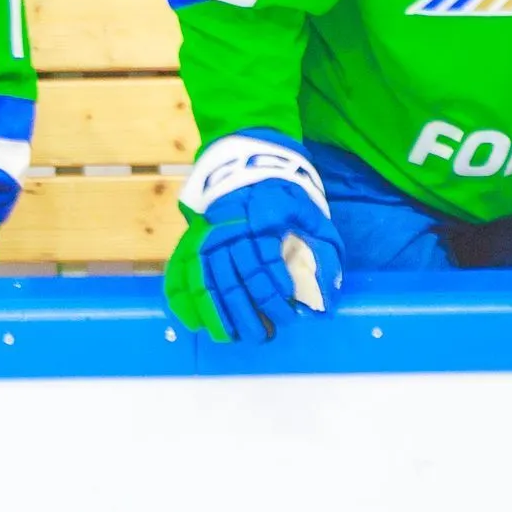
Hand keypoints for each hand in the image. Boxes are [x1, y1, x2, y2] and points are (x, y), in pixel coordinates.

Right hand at [164, 133, 342, 344]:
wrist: (247, 173)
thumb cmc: (285, 202)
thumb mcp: (312, 217)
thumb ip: (324, 254)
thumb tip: (329, 299)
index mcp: (263, 221)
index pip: (266, 264)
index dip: (277, 293)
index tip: (289, 314)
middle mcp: (231, 232)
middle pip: (238, 280)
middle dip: (252, 313)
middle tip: (266, 335)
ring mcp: (207, 240)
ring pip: (210, 284)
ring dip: (223, 316)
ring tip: (238, 337)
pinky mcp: (191, 245)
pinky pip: (183, 278)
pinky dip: (188, 303)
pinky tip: (198, 326)